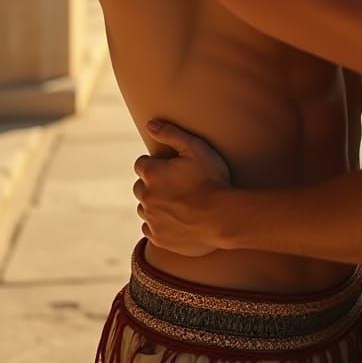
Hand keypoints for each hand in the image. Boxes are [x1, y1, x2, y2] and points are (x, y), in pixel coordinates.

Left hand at [133, 120, 232, 256]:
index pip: (141, 164)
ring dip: (154, 204)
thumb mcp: (196, 148)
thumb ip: (171, 134)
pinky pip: (149, 228)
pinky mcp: (158, 237)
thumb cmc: (211, 179)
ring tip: (176, 202)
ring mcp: (151, 219)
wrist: (222, 217)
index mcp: (152, 173)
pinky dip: (158, 223)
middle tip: (174, 184)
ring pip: (144, 208)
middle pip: (139, 187)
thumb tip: (150, 124)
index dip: (156, 163)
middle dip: (152, 184)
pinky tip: (175, 219)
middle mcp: (146, 197)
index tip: (170, 167)